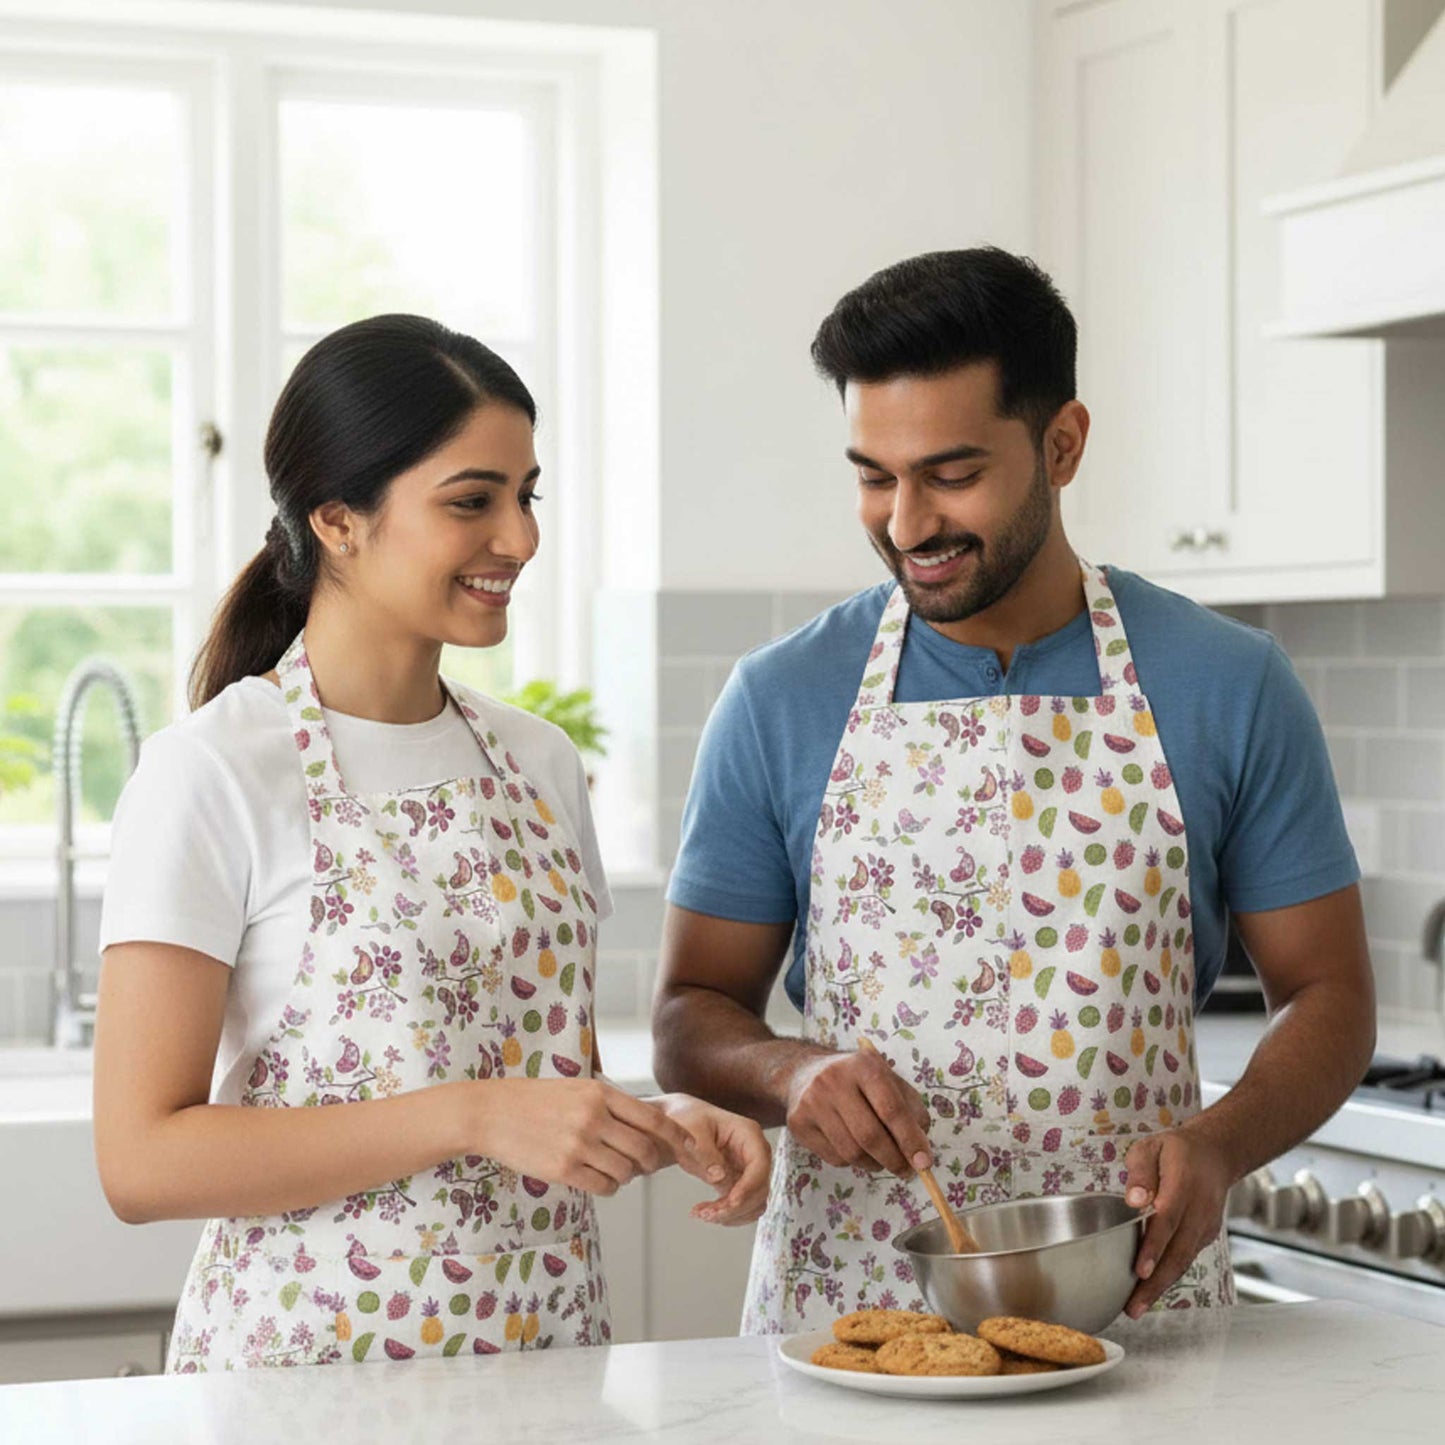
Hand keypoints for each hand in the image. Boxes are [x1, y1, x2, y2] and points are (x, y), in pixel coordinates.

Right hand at [467, 1078, 699, 1196]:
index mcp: (601, 1093)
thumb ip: (609, 1103)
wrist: (491, 1113)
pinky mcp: (563, 1169)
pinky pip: (603, 1187)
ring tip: (612, 1169)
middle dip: (651, 1163)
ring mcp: (578, 1145)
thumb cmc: (535, 1099)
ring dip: (626, 1176)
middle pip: (645, 1150)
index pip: (654, 1120)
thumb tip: (646, 1124)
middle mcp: (594, 1118)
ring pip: (625, 1172)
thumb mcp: (577, 1088)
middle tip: (644, 1165)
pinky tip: (597, 1179)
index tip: (690, 1148)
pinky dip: (607, 1187)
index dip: (677, 1138)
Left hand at [649, 1094, 772, 1224]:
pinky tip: (705, 1212)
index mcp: (748, 1133)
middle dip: (736, 1206)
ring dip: (731, 1214)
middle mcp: (755, 1152)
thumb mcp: (692, 1132)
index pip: (760, 1164)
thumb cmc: (689, 1120)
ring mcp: (750, 1169)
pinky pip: (743, 1206)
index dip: (749, 1186)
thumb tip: (719, 1178)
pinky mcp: (740, 1183)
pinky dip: (727, 1215)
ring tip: (702, 1214)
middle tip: (707, 1214)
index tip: (732, 1202)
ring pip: (754, 1202)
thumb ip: (706, 1154)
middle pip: (760, 1188)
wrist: (683, 1122)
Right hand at [783, 1048, 932, 1176]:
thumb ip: (910, 1110)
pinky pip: (834, 1158)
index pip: (891, 1109)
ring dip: (874, 1164)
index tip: (924, 1163)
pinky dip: (852, 1162)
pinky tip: (854, 1147)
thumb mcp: (888, 1081)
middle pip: (870, 1136)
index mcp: (863, 1066)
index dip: (910, 1140)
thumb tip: (921, 1151)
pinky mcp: (798, 1123)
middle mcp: (834, 1080)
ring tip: (882, 1159)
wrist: (805, 1073)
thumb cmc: (857, 1080)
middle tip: (907, 1171)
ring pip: (852, 1153)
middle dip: (894, 1160)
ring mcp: (812, 1102)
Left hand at [1121, 1124, 1233, 1317]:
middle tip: (1133, 1307)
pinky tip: (1150, 1289)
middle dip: (1155, 1283)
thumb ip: (1140, 1172)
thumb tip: (1133, 1200)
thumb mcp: (1151, 1147)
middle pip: (1178, 1251)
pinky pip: (1187, 1258)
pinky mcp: (1206, 1236)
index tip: (1140, 1271)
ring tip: (1136, 1307)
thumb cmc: (1176, 1151)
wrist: (1216, 1155)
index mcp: (1183, 1184)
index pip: (1168, 1220)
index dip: (1154, 1247)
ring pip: (1184, 1261)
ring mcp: (1206, 1226)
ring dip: (1161, 1286)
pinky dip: (1169, 1275)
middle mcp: (1199, 1210)